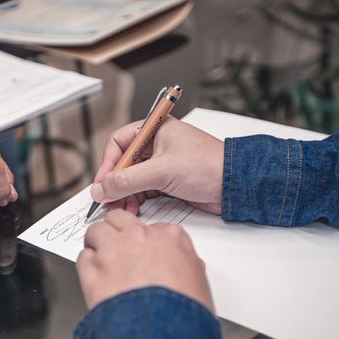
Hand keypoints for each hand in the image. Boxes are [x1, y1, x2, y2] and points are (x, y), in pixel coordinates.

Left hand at [76, 209, 213, 310]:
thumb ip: (187, 267)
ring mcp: (112, 252)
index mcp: (169, 237)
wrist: (160, 333)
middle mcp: (138, 238)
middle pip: (120, 219)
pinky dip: (86, 264)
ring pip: (96, 231)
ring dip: (97, 241)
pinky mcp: (92, 271)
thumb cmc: (183, 311)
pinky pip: (82, 258)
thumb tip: (182, 269)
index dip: (147, 241)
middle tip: (119, 245)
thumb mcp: (199, 283)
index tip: (145, 251)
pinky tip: (93, 274)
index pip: (154, 227)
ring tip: (101, 255)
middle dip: (118, 230)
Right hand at [91, 116, 224, 215]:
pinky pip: (144, 190)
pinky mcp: (169, 182)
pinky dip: (137, 200)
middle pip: (124, 163)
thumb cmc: (209, 166)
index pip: (119, 142)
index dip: (108, 163)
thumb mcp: (162, 172)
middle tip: (108, 200)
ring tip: (122, 207)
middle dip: (115, 183)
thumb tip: (102, 188)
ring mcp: (163, 165)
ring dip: (125, 194)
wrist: (236, 185)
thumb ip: (128, 180)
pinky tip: (135, 209)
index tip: (102, 183)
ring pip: (133, 179)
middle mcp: (157, 145)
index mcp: (155, 130)